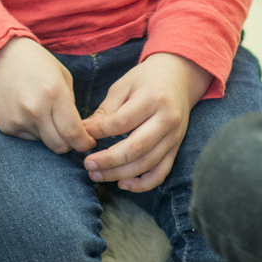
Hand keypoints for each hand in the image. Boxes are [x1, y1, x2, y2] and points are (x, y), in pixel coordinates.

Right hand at [0, 37, 92, 153]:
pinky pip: (27, 137)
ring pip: (44, 142)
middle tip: (70, 133)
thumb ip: (70, 104)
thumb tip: (75, 128)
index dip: (84, 143)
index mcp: (54, 94)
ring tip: (42, 111)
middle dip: (69, 143)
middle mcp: (36, 110)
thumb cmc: (33, 61)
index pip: (74, 133)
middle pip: (60, 146)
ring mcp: (19, 120)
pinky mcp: (6, 126)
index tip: (88, 142)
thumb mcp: (61, 75)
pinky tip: (27, 111)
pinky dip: (32, 130)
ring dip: (49, 133)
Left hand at [81, 52, 211, 191]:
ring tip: (97, 174)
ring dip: (120, 174)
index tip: (82, 134)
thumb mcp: (124, 85)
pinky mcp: (175, 149)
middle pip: (136, 147)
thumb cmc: (146, 79)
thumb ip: (107, 110)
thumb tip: (85, 131)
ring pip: (147, 163)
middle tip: (88, 164)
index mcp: (152, 99)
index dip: (100, 131)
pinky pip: (161, 173)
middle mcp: (166, 120)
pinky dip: (143, 184)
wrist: (179, 78)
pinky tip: (122, 184)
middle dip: (109, 160)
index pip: (123, 121)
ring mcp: (174, 137)